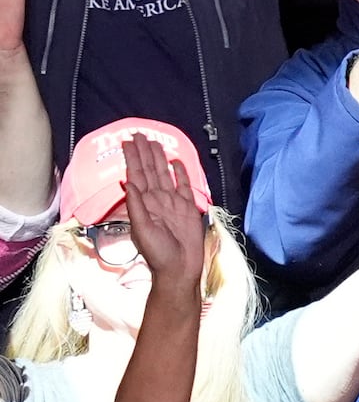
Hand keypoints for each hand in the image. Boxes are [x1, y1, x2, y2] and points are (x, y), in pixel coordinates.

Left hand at [122, 131, 204, 289]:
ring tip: (154, 142)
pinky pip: (183, 185)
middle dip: (143, 152)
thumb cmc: (158, 253)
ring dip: (159, 158)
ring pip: (164, 174)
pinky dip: (180, 172)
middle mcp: (157, 199)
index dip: (132, 158)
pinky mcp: (187, 206)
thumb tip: (128, 182)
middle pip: (149, 170)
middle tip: (139, 134)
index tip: (127, 142)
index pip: (136, 175)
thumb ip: (136, 206)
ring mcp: (172, 202)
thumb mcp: (142, 230)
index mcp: (144, 203)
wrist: (180, 268)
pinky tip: (176, 162)